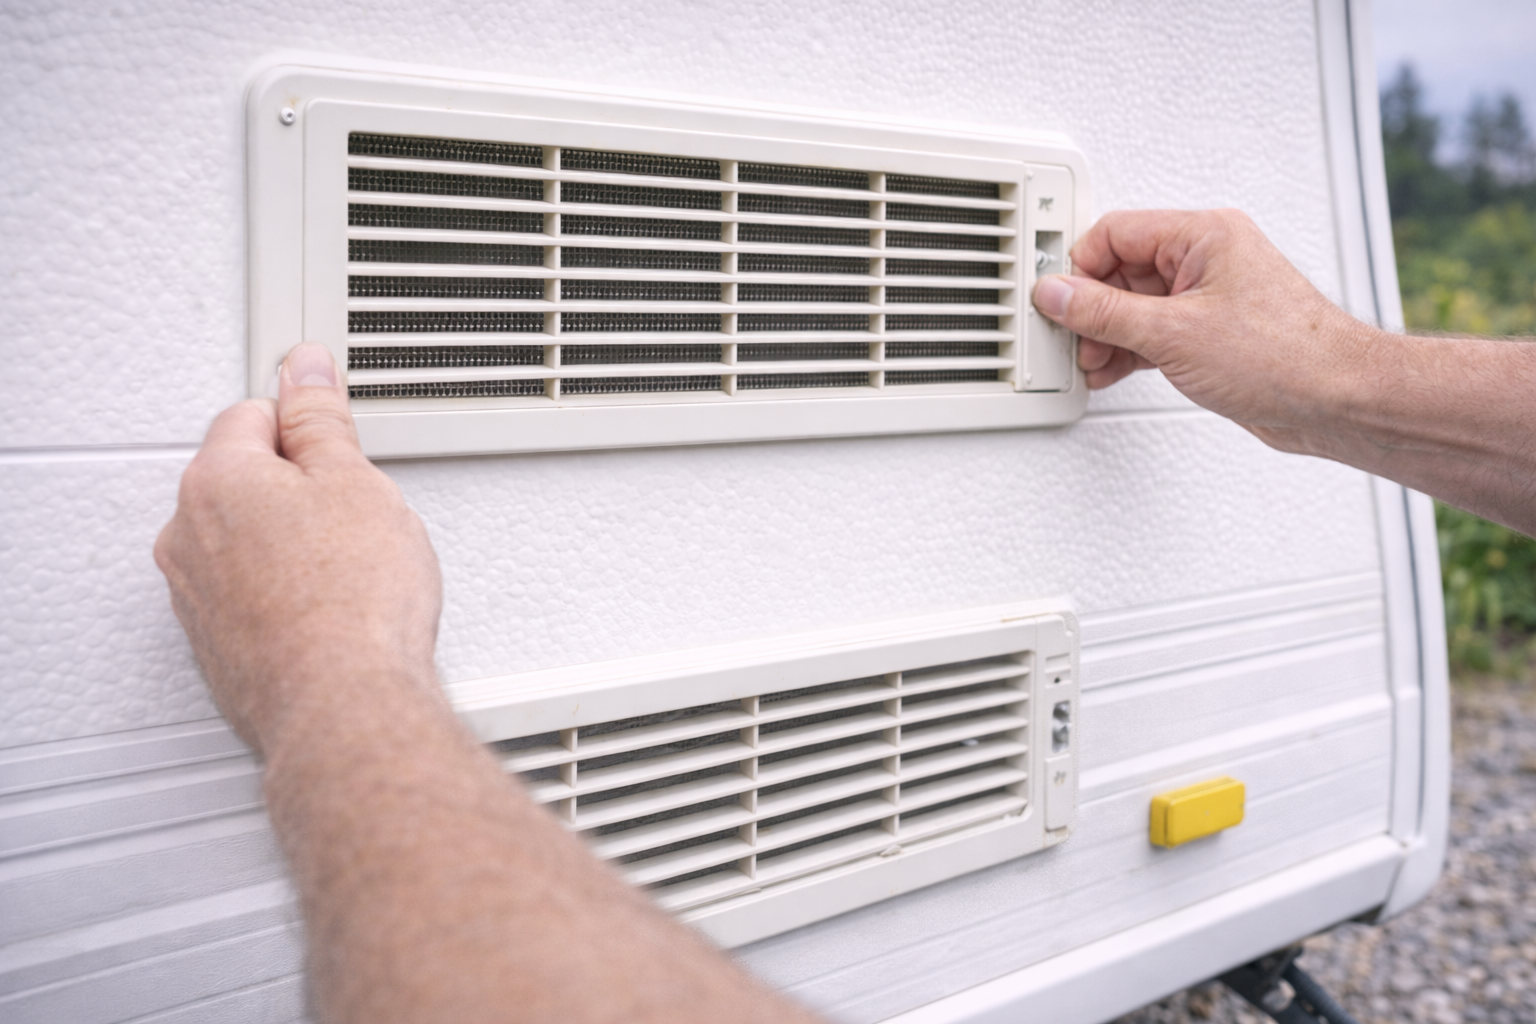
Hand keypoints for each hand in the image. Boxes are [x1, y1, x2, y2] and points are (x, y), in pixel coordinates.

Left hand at [154, 343, 442, 754]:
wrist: (345, 705)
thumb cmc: (352, 602)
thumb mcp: (354, 482)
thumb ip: (321, 419)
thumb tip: (304, 371)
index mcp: (216, 480)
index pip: (253, 414)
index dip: (307, 422)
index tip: (338, 436)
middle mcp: (188, 537)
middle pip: (245, 479)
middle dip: (298, 487)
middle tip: (356, 511)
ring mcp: (197, 597)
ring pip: (246, 541)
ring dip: (290, 543)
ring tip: (350, 567)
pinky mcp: (216, 647)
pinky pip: (250, 595)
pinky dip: (284, 593)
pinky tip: (331, 608)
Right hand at [1031, 208, 1377, 454]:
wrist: (1337, 401)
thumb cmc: (1285, 357)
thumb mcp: (1172, 333)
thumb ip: (1104, 313)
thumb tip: (1058, 294)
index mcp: (1204, 235)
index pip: (1116, 233)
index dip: (1079, 267)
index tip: (1056, 300)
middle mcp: (1207, 259)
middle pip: (1121, 269)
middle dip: (1091, 309)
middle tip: (1072, 338)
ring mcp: (1210, 297)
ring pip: (1135, 305)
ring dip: (1108, 335)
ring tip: (1092, 362)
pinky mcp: (1211, 333)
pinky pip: (1154, 331)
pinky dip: (1130, 351)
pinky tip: (1113, 371)